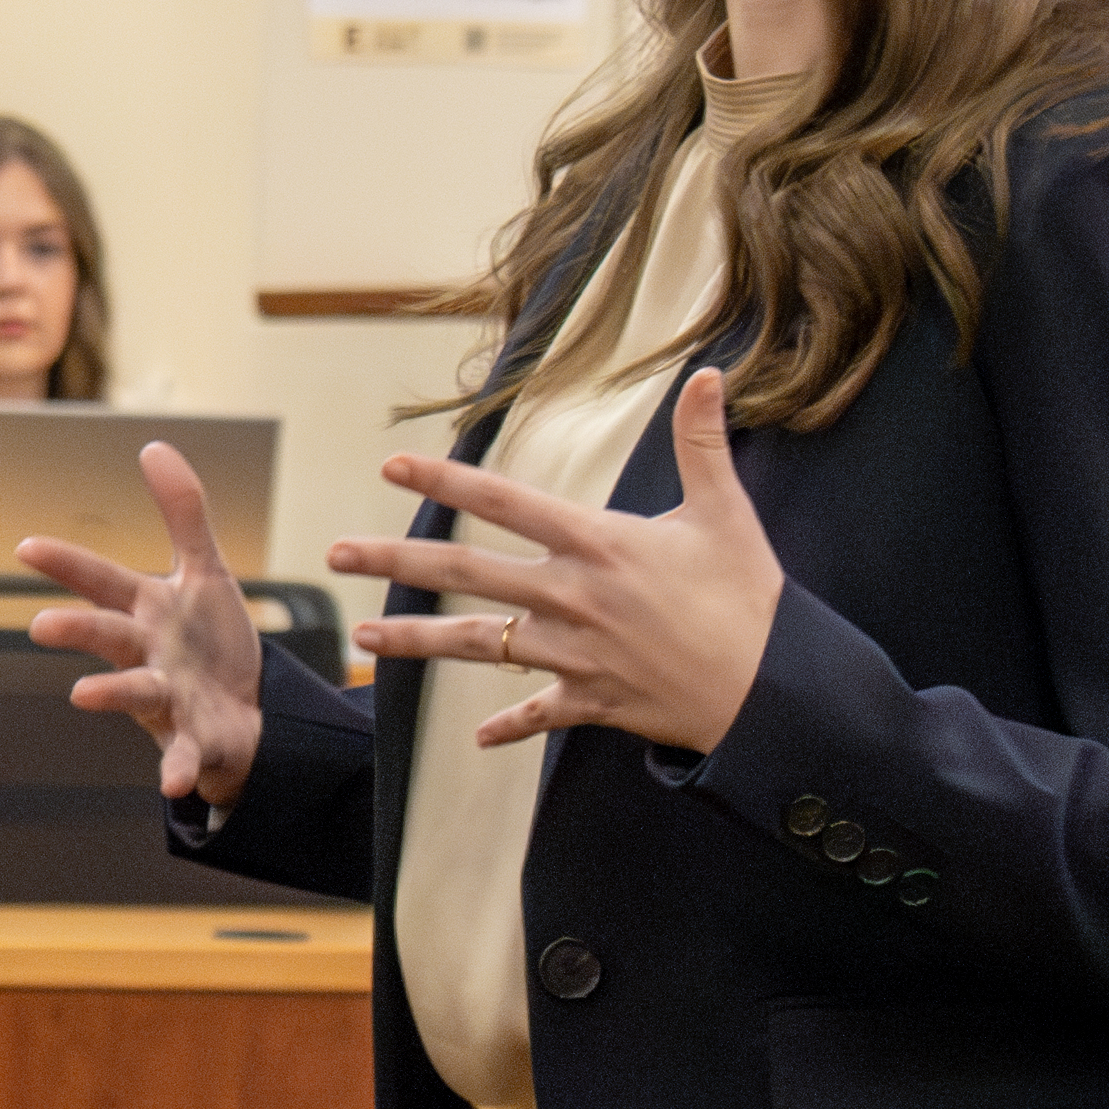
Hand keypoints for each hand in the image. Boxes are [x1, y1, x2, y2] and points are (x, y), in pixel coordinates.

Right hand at [22, 442, 265, 804]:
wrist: (249, 715)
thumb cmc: (213, 643)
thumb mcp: (204, 572)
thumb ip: (182, 512)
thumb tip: (153, 445)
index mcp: (146, 611)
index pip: (100, 581)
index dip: (66, 565)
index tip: (26, 548)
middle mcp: (146, 655)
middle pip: (108, 636)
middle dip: (76, 628)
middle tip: (38, 624)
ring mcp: (166, 701)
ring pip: (135, 693)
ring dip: (110, 693)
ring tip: (82, 695)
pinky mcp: (193, 742)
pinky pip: (182, 757)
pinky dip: (176, 770)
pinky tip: (173, 787)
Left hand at [335, 367, 780, 753]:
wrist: (774, 692)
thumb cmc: (750, 600)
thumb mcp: (726, 514)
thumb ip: (703, 443)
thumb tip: (706, 374)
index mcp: (597, 546)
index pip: (505, 503)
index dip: (446, 481)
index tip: (392, 466)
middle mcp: (570, 598)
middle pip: (464, 574)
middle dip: (394, 562)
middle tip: (334, 555)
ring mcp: (573, 654)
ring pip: (477, 645)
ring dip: (417, 642)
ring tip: (365, 639)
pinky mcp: (591, 701)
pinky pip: (539, 714)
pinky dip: (511, 725)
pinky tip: (478, 734)